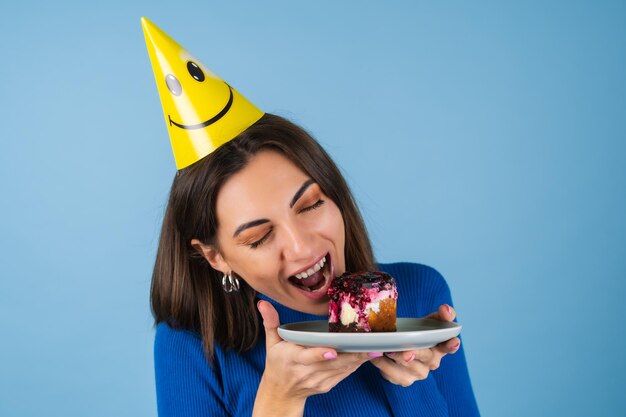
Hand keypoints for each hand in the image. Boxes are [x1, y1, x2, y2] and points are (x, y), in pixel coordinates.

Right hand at [253, 301, 371, 416]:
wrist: (281, 392)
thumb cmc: (277, 363)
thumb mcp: (272, 343)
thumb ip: (270, 322)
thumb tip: (263, 303)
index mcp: (292, 359)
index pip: (308, 357)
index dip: (320, 355)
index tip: (333, 350)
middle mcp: (306, 372)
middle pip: (331, 363)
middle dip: (351, 354)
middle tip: (369, 343)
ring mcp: (318, 381)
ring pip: (342, 369)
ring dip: (358, 358)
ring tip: (374, 347)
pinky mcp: (327, 385)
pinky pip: (344, 374)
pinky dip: (356, 365)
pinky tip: (367, 355)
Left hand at [369, 304, 460, 386]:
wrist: (397, 349)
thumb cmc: (415, 333)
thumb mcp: (427, 322)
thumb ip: (438, 314)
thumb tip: (446, 308)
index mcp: (440, 347)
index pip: (449, 346)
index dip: (452, 344)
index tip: (453, 340)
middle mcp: (432, 361)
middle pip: (427, 357)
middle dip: (418, 353)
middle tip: (408, 352)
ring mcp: (419, 372)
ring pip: (410, 367)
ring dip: (398, 358)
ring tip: (387, 350)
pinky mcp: (404, 379)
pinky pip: (394, 374)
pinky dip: (384, 365)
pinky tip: (376, 356)